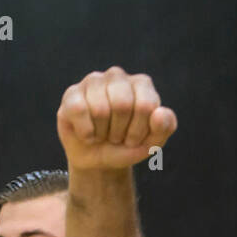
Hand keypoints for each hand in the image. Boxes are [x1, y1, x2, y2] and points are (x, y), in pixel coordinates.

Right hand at [57, 66, 177, 170]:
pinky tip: (88, 133)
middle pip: (122, 105)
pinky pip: (79, 111)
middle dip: (120, 132)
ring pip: (100, 110)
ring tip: (103, 133)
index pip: (145, 105)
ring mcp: (93, 81)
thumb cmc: (126, 146)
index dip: (139, 131)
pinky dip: (86, 132)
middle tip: (117, 137)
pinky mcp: (72, 93)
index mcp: (142, 84)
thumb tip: (159, 113)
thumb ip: (165, 128)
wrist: (98, 161)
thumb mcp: (151, 143)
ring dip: (102, 133)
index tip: (134, 138)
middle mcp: (117, 76)